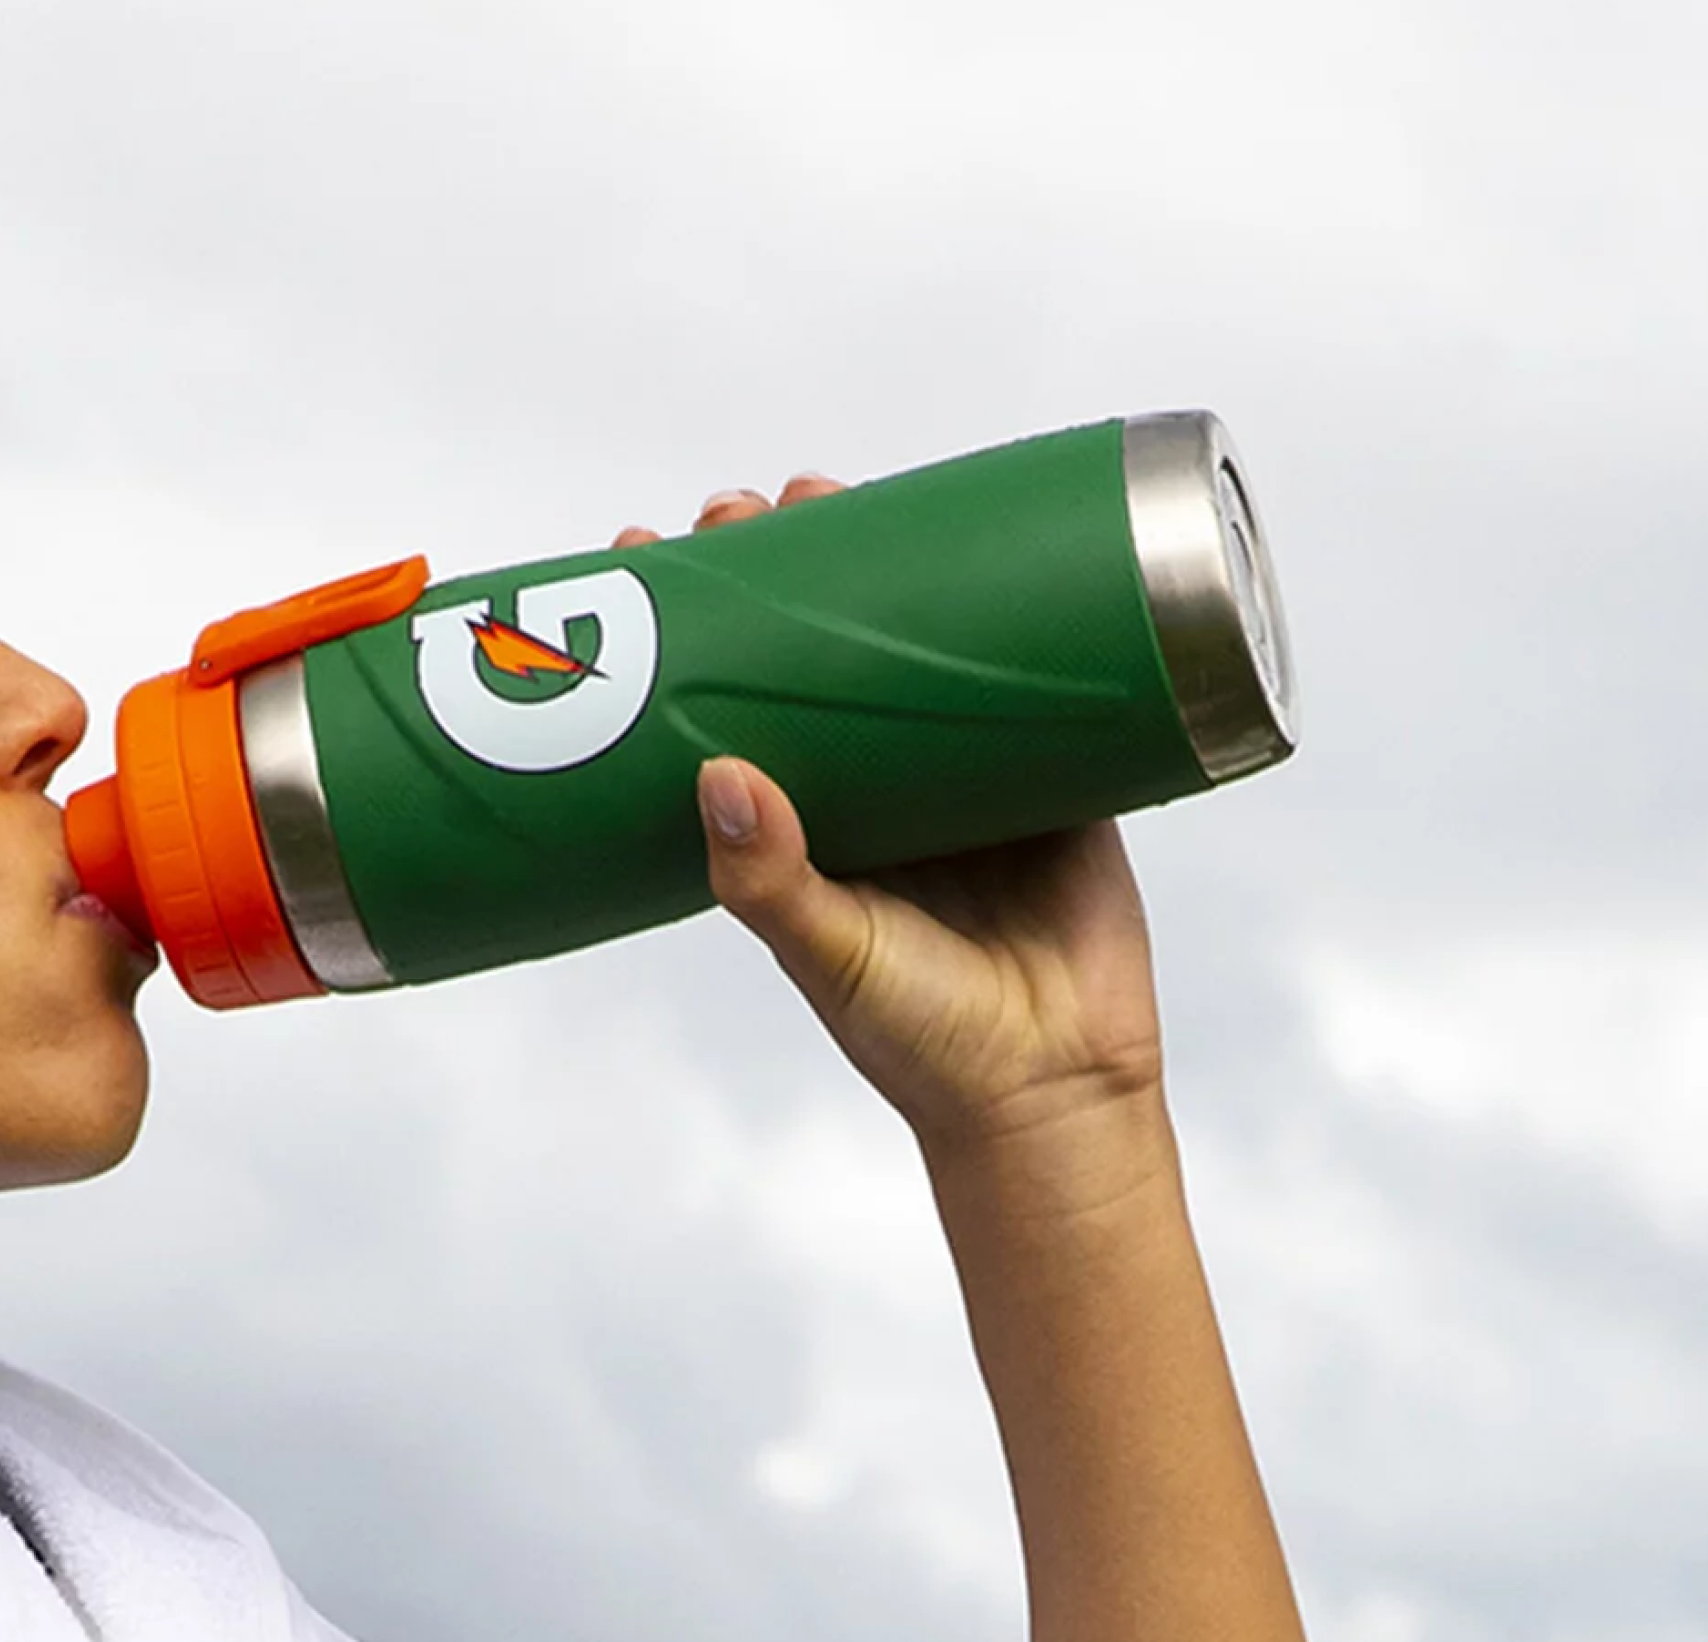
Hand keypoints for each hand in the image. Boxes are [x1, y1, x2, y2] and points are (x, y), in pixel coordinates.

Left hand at [619, 484, 1168, 1165]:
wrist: (1056, 1087)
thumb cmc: (922, 1039)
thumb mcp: (831, 955)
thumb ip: (772, 881)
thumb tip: (717, 772)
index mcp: (802, 825)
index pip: (730, 702)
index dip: (695, 634)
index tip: (651, 556)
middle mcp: (871, 786)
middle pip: (815, 648)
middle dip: (781, 569)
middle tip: (743, 508)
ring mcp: (962, 769)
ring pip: (912, 641)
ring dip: (877, 558)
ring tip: (827, 489)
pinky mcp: (1056, 766)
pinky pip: (1033, 668)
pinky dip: (1012, 597)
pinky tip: (985, 526)